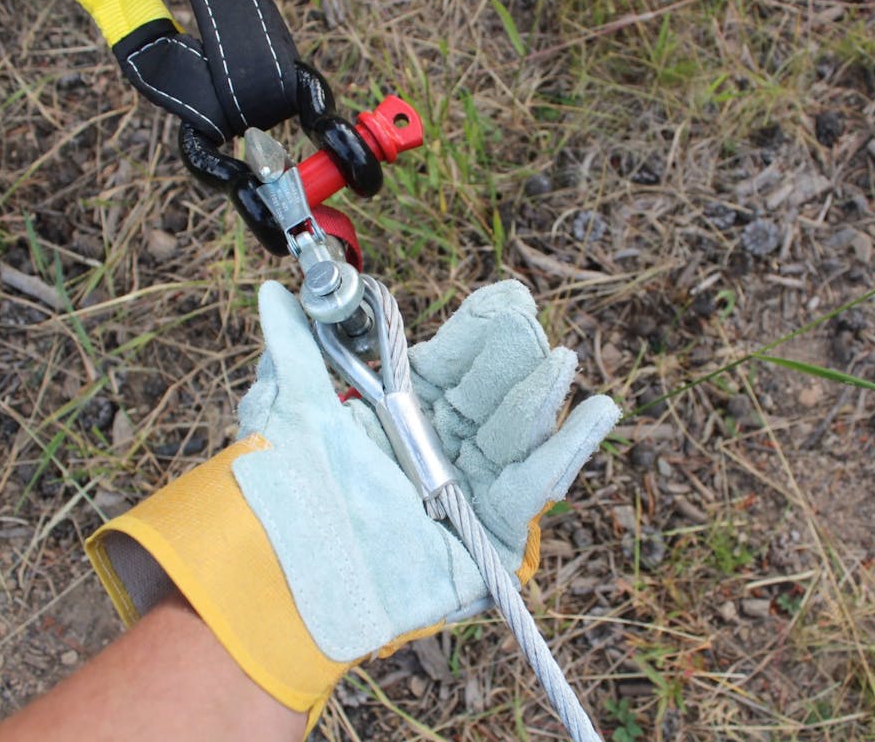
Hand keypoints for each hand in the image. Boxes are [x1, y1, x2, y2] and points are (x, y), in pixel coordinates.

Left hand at [234, 280, 618, 658]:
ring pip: (514, 434)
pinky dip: (566, 451)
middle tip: (524, 322)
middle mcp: (439, 449)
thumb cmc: (286, 498)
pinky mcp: (488, 536)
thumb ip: (294, 350)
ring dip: (539, 395)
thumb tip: (276, 293)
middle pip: (489, 395)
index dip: (476, 332)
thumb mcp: (290, 412)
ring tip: (559, 358)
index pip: (449, 364)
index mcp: (401, 417)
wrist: (285, 581)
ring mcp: (466, 490)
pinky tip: (598, 412)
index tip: (506, 298)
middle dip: (510, 357)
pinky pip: (530, 488)